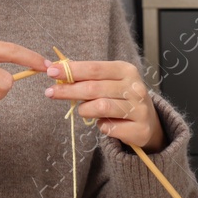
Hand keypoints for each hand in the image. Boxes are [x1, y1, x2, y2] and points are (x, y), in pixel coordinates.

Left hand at [45, 57, 165, 151]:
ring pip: (100, 107)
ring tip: (83, 110)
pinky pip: (109, 128)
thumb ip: (86, 77)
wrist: (148, 122)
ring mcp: (139, 109)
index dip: (72, 70)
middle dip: (69, 90)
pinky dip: (101, 126)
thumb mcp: (108, 82)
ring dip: (85, 110)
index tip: (51, 71)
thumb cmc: (121, 98)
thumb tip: (56, 69)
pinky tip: (104, 123)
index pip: (94, 68)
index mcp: (126, 70)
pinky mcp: (140, 129)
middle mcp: (135, 88)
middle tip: (50, 92)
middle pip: (94, 88)